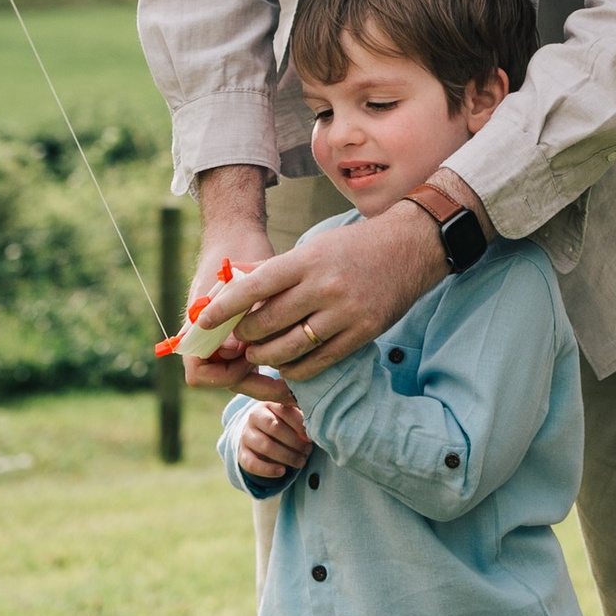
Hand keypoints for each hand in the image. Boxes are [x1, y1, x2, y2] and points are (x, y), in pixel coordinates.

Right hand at [180, 168, 275, 393]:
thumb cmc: (235, 254)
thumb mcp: (238, 284)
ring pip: (241, 375)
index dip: (223, 374)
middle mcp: (209, 339)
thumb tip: (235, 351)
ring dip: (264, 380)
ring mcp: (226, 338)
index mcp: (197, 328)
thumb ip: (236, 313)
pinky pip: (252, 361)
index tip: (248, 358)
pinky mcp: (243, 334)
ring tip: (294, 384)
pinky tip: (295, 363)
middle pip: (225, 381)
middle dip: (253, 385)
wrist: (237, 235)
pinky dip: (270, 365)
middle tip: (286, 387)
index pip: (198, 373)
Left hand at [201, 205, 447, 379]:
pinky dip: (297, 368)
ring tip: (261, 355)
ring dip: (268, 357)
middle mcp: (324, 287)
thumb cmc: (354, 247)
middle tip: (240, 340)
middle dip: (247, 337)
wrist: (411, 247)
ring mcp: (345, 312)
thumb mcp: (312, 248)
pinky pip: (319, 361)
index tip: (205, 322)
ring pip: (290, 348)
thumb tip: (235, 287)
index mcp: (306, 261)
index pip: (254, 287)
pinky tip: (289, 365)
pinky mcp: (363, 332)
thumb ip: (277, 270)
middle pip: (268, 323)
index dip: (225, 308)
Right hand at [235, 391, 314, 483]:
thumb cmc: (284, 425)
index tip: (311, 435)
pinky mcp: (242, 454)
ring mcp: (246, 436)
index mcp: (268, 404)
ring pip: (265, 445)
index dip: (299, 424)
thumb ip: (301, 419)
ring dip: (286, 456)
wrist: (261, 437)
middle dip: (295, 441)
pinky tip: (282, 471)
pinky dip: (268, 470)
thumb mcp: (291, 418)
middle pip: (275, 427)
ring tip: (301, 462)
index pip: (284, 410)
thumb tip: (316, 427)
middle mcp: (254, 417)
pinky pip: (252, 463)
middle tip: (308, 450)